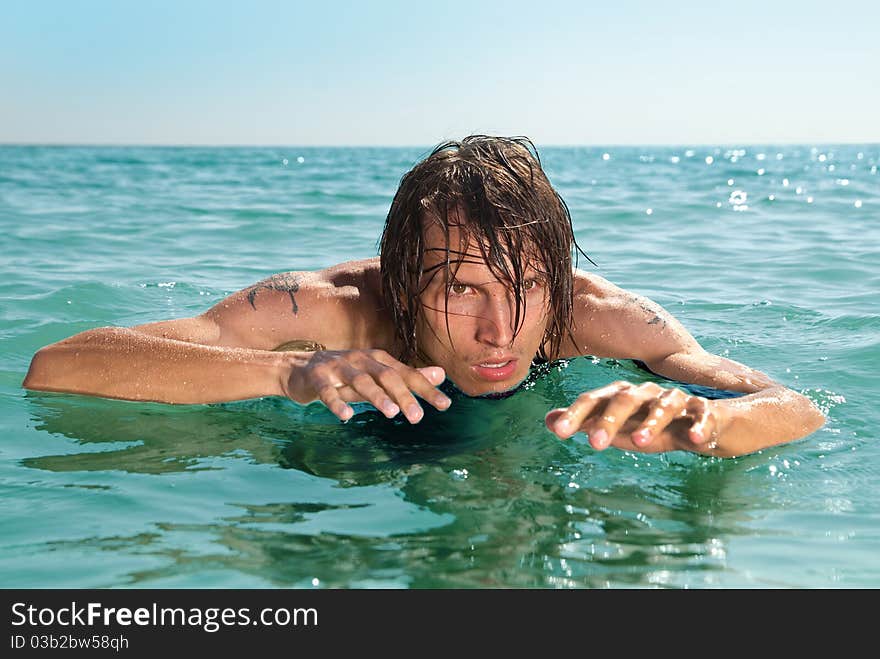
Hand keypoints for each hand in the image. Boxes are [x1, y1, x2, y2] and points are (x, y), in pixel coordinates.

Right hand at [282, 349, 450, 422]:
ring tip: (391, 413)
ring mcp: (338, 366)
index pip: (407, 374)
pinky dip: (337, 403)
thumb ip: (407, 378)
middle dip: (404, 396)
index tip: (445, 405)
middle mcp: (361, 359)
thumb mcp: (376, 376)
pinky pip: (328, 391)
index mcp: (378, 360)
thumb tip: (441, 375)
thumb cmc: (344, 375)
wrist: (298, 369)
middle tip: (417, 417)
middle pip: (387, 376)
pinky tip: (346, 416)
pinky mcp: (317, 377)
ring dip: (377, 396)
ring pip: (361, 381)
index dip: (426, 388)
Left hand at [544, 380, 723, 451]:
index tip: (557, 431)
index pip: (594, 401)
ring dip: (651, 423)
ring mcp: (677, 401)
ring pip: (664, 405)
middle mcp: (647, 394)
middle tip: (594, 445)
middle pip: (625, 399)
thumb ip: (586, 423)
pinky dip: (699, 426)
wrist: (705, 424)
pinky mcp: (705, 412)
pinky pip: (703, 415)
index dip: (575, 414)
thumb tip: (547, 420)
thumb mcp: (618, 427)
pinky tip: (694, 440)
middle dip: (608, 420)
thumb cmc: (653, 426)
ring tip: (639, 444)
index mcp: (623, 396)